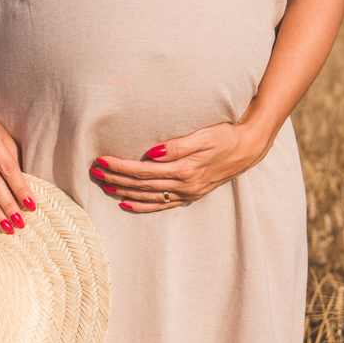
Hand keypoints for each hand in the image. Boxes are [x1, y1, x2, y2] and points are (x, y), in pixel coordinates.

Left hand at [90, 121, 271, 211]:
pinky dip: (141, 206)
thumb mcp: (205, 136)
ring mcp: (186, 193)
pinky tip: (126, 204)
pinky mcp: (189, 195)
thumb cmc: (226, 136)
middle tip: (95, 172)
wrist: (248, 149)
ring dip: (123, 192)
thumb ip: (178, 146)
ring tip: (103, 186)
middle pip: (141, 185)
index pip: (144, 170)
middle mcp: (184, 185)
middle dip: (116, 179)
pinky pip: (160, 204)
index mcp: (185, 170)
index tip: (102, 160)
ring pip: (147, 196)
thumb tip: (152, 153)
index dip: (121, 167)